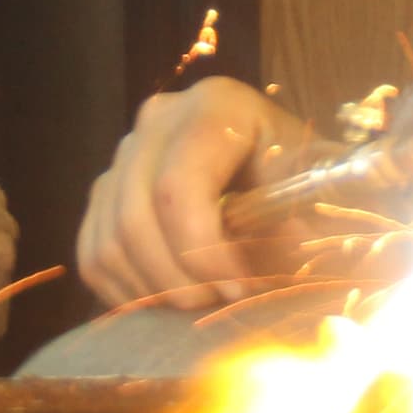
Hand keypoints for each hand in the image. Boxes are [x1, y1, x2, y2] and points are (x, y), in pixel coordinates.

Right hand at [74, 77, 317, 312]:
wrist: (286, 174)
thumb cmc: (309, 182)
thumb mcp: (321, 189)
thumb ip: (306, 217)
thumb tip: (282, 254)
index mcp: (216, 107)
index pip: (179, 186)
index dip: (201, 251)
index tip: (238, 289)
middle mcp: (159, 119)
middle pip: (137, 216)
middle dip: (177, 278)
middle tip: (218, 306)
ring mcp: (125, 153)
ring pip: (109, 240)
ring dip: (153, 289)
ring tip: (200, 303)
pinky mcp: (106, 192)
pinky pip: (92, 254)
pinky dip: (125, 290)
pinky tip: (167, 301)